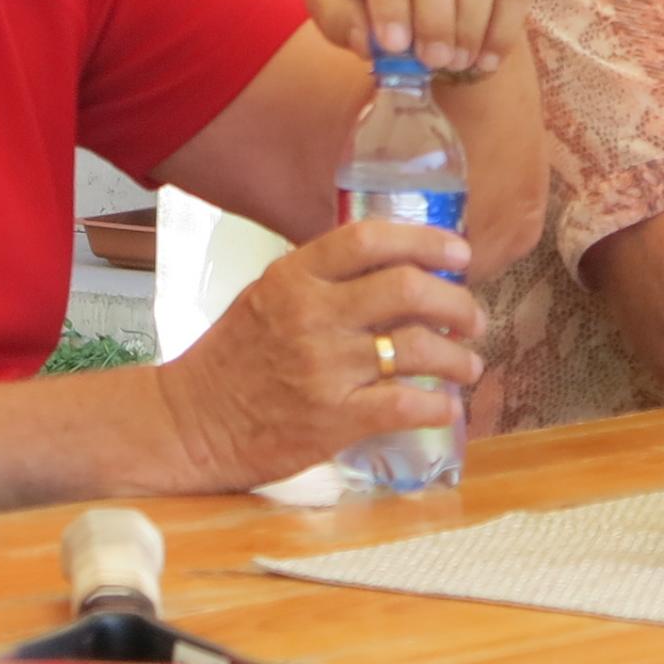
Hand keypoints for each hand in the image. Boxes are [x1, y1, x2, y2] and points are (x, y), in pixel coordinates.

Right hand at [152, 216, 484, 488]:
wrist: (192, 424)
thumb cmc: (232, 360)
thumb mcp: (266, 297)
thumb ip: (321, 281)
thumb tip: (395, 270)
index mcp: (294, 277)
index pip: (370, 239)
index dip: (426, 241)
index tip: (459, 252)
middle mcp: (311, 316)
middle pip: (408, 288)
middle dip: (457, 301)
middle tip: (472, 318)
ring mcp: (324, 368)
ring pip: (418, 348)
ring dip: (458, 358)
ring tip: (467, 366)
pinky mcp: (333, 419)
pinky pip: (406, 405)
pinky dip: (437, 405)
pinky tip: (445, 407)